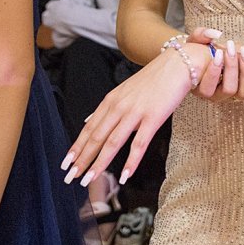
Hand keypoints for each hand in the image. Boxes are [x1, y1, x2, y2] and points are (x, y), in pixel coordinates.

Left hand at [63, 29, 221, 185]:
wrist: (177, 65)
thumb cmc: (153, 79)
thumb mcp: (124, 90)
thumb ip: (107, 107)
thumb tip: (89, 120)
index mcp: (110, 101)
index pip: (88, 128)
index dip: (76, 147)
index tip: (66, 163)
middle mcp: (119, 107)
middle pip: (96, 137)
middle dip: (82, 159)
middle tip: (70, 177)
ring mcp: (135, 113)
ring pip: (112, 143)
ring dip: (99, 163)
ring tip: (89, 179)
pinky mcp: (153, 118)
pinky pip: (139, 144)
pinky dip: (131, 162)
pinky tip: (125, 176)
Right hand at [199, 37, 243, 106]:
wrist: (212, 56)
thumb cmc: (200, 51)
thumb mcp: (194, 41)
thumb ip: (200, 35)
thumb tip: (216, 35)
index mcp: (200, 88)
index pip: (207, 89)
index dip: (214, 72)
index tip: (218, 52)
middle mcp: (216, 96)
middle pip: (228, 90)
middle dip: (232, 67)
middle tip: (231, 47)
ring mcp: (231, 96)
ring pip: (243, 93)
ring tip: (243, 53)